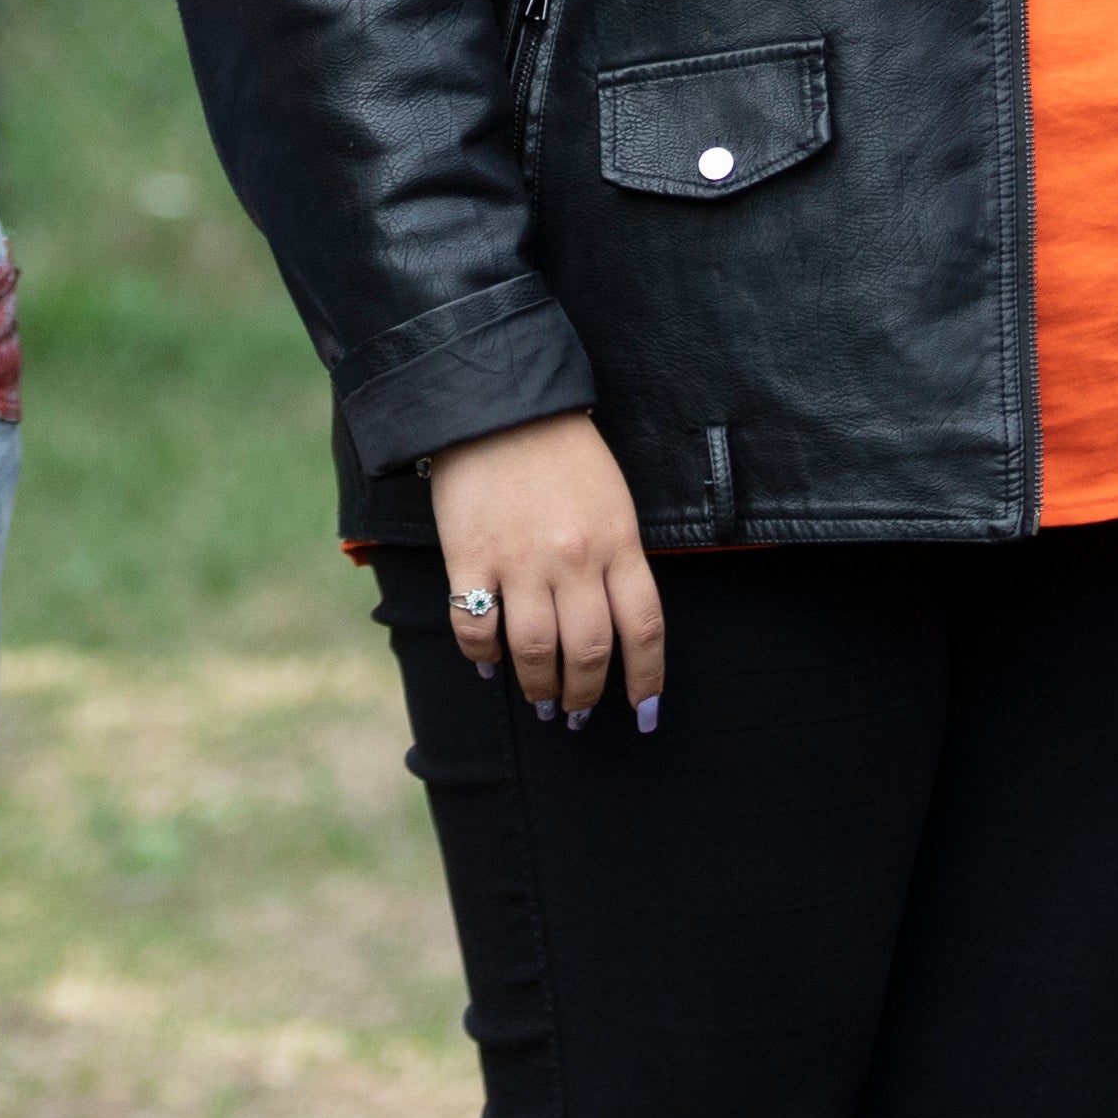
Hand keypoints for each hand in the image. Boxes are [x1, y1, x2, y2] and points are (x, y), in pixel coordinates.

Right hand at [430, 413, 666, 732]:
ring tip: (539, 702)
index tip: (643, 713)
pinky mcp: (470, 557)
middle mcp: (574, 558)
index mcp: (618, 540)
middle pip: (589, 651)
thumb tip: (614, 625)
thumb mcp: (613, 500)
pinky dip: (482, 656)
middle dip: (584, 694)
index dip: (647, 679)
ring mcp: (520, 560)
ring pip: (535, 650)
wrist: (499, 403)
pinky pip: (476, 627)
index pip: (644, 628)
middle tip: (575, 714)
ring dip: (538, 686)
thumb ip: (617, 558)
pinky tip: (488, 665)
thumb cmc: (563, 452)